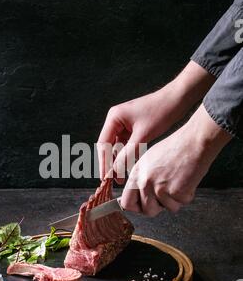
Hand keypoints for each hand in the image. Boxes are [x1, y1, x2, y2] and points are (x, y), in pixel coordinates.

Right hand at [97, 61, 214, 180]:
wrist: (178, 99)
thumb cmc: (161, 112)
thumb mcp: (143, 135)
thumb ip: (127, 153)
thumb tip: (115, 170)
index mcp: (114, 118)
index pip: (103, 144)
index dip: (103, 162)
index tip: (105, 178)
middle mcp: (116, 120)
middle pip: (108, 146)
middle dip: (111, 164)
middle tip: (113, 181)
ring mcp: (124, 124)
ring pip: (117, 147)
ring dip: (119, 161)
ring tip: (122, 178)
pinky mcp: (133, 127)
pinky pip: (126, 144)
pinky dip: (128, 155)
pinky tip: (131, 167)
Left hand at [120, 104, 231, 216]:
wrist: (195, 141)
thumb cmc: (177, 147)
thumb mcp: (150, 159)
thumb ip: (143, 178)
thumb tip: (140, 195)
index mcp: (137, 173)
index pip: (126, 202)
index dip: (137, 207)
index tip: (144, 206)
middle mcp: (145, 182)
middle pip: (147, 211)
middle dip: (159, 208)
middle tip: (167, 195)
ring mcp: (159, 188)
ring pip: (167, 208)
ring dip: (176, 200)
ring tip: (179, 180)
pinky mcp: (175, 192)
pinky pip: (181, 203)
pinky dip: (187, 195)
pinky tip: (188, 179)